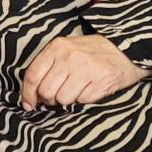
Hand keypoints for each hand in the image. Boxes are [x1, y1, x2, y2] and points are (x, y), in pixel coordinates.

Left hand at [19, 34, 148, 109]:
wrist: (124, 49)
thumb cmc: (90, 52)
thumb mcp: (65, 50)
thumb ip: (47, 67)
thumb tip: (32, 95)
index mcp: (57, 47)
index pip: (33, 75)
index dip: (27, 94)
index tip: (28, 104)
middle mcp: (70, 57)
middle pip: (46, 91)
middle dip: (48, 99)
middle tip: (57, 96)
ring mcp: (86, 69)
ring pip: (63, 99)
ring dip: (67, 100)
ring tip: (75, 90)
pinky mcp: (102, 81)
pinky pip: (82, 101)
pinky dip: (83, 100)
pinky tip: (89, 89)